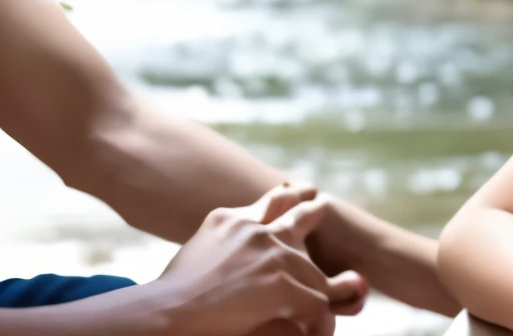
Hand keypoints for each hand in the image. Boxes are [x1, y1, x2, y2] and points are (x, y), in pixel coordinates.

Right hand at [158, 184, 366, 335]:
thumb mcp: (200, 251)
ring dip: (320, 291)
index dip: (288, 197)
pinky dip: (317, 322)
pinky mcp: (281, 284)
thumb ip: (224, 245)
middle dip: (311, 211)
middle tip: (321, 202)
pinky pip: (314, 304)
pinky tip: (318, 330)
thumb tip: (231, 254)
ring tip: (344, 291)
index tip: (303, 191)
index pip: (267, 203)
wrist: (169, 310)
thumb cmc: (173, 293)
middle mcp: (252, 229)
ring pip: (311, 274)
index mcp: (229, 220)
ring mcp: (269, 254)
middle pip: (295, 218)